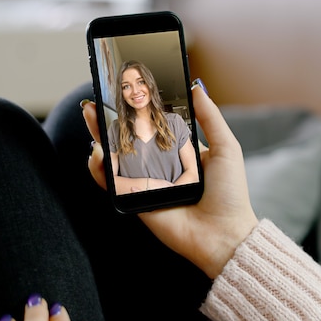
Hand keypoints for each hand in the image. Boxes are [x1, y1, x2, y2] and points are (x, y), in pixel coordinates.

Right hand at [82, 84, 258, 277]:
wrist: (224, 234)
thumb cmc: (230, 193)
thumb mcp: (225, 147)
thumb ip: (209, 117)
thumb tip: (196, 86)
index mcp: (181, 151)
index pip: (154, 125)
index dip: (139, 110)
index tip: (125, 90)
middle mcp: (161, 166)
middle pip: (129, 138)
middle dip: (111, 119)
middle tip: (98, 99)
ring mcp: (146, 183)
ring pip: (115, 158)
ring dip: (99, 136)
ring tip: (90, 115)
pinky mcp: (135, 201)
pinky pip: (111, 184)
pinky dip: (100, 169)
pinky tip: (97, 152)